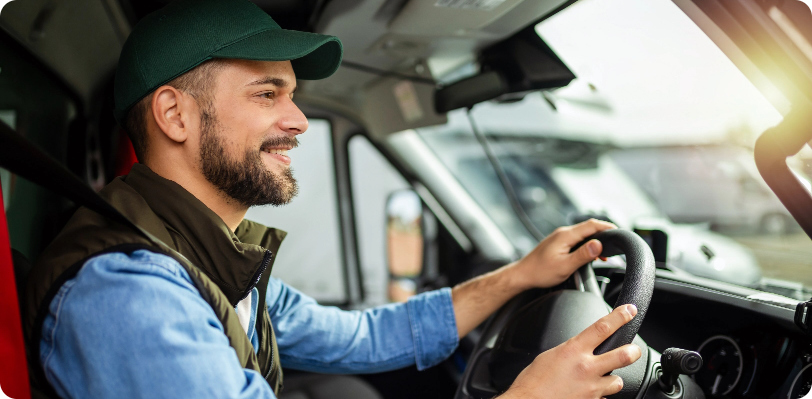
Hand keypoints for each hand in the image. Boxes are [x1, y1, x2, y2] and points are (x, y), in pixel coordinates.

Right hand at [499, 305, 641, 398]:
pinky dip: (599, 395)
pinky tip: (589, 393)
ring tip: (604, 379)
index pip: (602, 327)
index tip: (629, 310)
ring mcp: (591, 387)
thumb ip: (570, 350)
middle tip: (635, 350)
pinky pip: (604, 397)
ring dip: (613, 379)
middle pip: (622, 355)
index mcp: (573, 350)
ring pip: (617, 381)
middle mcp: (586, 368)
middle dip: (633, 351)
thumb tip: (580, 348)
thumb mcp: (551, 356)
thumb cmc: (533, 381)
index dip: (619, 317)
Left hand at [510, 219, 615, 289]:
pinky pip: (576, 239)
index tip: (619, 233)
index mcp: (565, 235)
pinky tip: (590, 254)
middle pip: (588, 228)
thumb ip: (583, 255)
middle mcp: (563, 233)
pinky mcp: (558, 243)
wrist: (522, 275)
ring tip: (605, 253)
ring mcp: (560, 237)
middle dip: (604, 234)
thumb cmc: (540, 272)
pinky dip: (587, 244)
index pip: (591, 225)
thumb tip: (598, 244)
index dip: (607, 227)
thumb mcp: (565, 266)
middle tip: (615, 245)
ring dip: (595, 240)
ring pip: (583, 234)